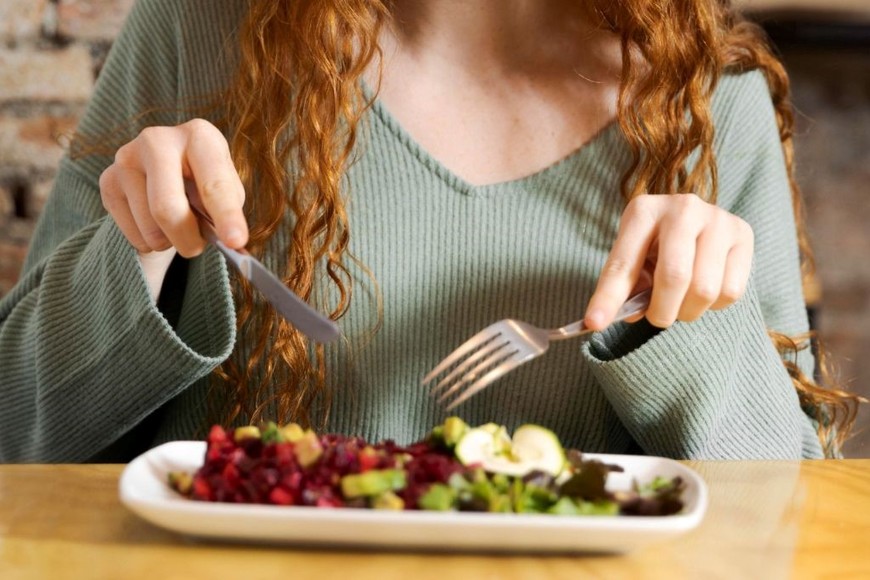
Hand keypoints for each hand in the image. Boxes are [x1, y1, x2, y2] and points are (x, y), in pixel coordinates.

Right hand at [99, 118, 247, 256]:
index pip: (213, 184)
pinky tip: (155, 224)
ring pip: (150, 228)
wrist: (167, 171)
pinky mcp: (108, 180)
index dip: (227, 216)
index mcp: (199, 136)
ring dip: (169, 242)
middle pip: (167, 208)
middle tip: (196, 249)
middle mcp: (157, 140)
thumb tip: (230, 243)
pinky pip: (133, 234)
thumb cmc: (206, 182)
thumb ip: (228, 212)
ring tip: (177, 226)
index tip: (236, 242)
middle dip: (187, 239)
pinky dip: (150, 242)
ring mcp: (127, 158)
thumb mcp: (226, 190)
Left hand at [584, 193, 753, 329]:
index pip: (623, 263)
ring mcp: (718, 218)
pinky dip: (715, 305)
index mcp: (643, 210)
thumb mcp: (633, 259)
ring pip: (706, 289)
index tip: (593, 324)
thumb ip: (625, 288)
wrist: (695, 222)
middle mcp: (682, 207)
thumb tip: (624, 317)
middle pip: (675, 276)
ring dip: (690, 311)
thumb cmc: (655, 246)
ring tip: (682, 302)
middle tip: (659, 318)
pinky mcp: (744, 234)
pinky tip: (706, 288)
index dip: (608, 298)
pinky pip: (731, 291)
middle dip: (663, 310)